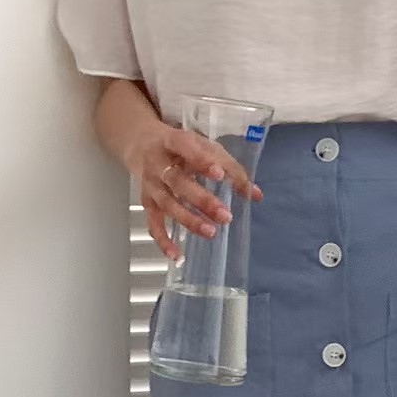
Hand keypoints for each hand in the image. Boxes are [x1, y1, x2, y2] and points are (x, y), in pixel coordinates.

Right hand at [127, 121, 262, 260]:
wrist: (141, 143)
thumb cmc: (180, 147)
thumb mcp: (204, 146)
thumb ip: (230, 168)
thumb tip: (255, 194)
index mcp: (172, 141)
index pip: (186, 148)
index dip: (202, 161)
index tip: (219, 174)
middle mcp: (158, 164)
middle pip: (178, 182)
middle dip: (201, 200)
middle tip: (225, 215)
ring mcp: (151, 185)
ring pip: (168, 204)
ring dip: (189, 220)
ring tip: (211, 232)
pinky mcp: (147, 203)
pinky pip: (153, 223)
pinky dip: (163, 240)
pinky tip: (176, 254)